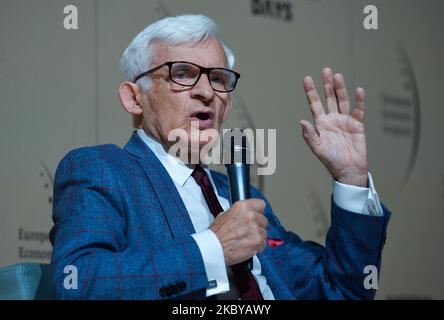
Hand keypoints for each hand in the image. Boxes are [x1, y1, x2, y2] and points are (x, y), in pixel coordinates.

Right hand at [209, 199, 267, 265]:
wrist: (213, 248)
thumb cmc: (216, 234)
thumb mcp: (224, 215)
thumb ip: (239, 213)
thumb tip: (246, 213)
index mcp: (242, 207)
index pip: (261, 204)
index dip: (258, 211)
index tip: (257, 215)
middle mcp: (250, 216)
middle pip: (264, 220)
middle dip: (258, 226)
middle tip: (247, 231)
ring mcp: (255, 228)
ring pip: (264, 233)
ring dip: (257, 237)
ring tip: (245, 240)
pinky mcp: (258, 241)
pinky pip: (263, 244)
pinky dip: (257, 246)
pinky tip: (247, 246)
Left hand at [300, 68, 367, 186]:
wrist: (349, 170)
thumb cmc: (331, 161)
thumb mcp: (318, 148)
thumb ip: (310, 135)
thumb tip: (302, 121)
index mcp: (321, 124)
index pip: (314, 104)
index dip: (311, 91)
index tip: (307, 78)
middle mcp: (332, 119)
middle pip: (329, 98)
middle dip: (327, 85)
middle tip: (326, 70)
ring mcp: (345, 121)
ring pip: (342, 101)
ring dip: (340, 89)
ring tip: (337, 76)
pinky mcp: (357, 125)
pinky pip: (358, 111)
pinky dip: (359, 101)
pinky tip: (358, 90)